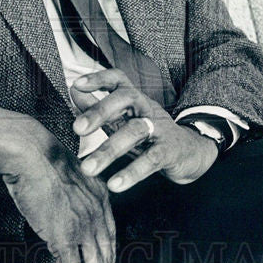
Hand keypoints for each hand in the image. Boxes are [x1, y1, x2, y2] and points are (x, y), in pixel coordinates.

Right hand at [0, 106, 115, 262]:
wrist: (31, 154)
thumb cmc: (44, 158)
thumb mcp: (73, 173)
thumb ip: (78, 191)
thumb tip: (71, 204)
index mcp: (100, 196)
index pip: (110, 232)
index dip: (110, 251)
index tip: (109, 262)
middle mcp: (96, 212)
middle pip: (106, 251)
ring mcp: (81, 227)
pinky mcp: (63, 237)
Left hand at [70, 69, 218, 192]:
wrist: (188, 152)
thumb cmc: (147, 134)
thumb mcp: (122, 119)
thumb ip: (98, 108)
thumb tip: (74, 92)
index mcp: (134, 99)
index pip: (118, 79)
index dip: (99, 78)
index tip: (77, 84)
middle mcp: (147, 108)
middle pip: (126, 98)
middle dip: (100, 111)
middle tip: (77, 128)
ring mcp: (159, 128)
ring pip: (134, 131)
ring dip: (108, 150)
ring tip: (87, 168)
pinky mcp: (169, 151)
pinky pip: (150, 160)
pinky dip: (132, 173)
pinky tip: (114, 184)